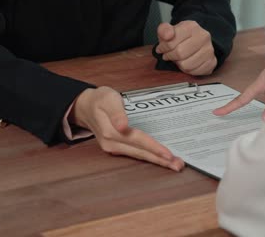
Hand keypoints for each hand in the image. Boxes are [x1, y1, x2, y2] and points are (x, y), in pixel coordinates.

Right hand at [70, 86, 184, 171]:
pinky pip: (136, 154)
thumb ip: (116, 112)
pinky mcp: (117, 148)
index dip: (153, 148)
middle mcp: (112, 143)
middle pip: (140, 153)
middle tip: (178, 165)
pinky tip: (161, 159)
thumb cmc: (99, 100)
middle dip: (160, 160)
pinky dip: (149, 157)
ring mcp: (113, 148)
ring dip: (157, 161)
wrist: (85, 107)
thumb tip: (123, 126)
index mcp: (111, 131)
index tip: (168, 154)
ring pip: (139, 156)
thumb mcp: (107, 98)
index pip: (137, 141)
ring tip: (174, 165)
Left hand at [156, 21, 216, 75]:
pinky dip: (187, 70)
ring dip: (178, 64)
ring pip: (186, 65)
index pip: (172, 42)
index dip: (163, 48)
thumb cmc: (180, 37)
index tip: (161, 49)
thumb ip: (164, 30)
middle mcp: (203, 37)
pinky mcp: (212, 62)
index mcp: (191, 26)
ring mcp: (209, 50)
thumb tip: (167, 36)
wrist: (197, 41)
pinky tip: (186, 63)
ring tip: (178, 59)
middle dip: (170, 57)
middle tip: (168, 55)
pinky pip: (194, 72)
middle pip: (180, 54)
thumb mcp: (168, 30)